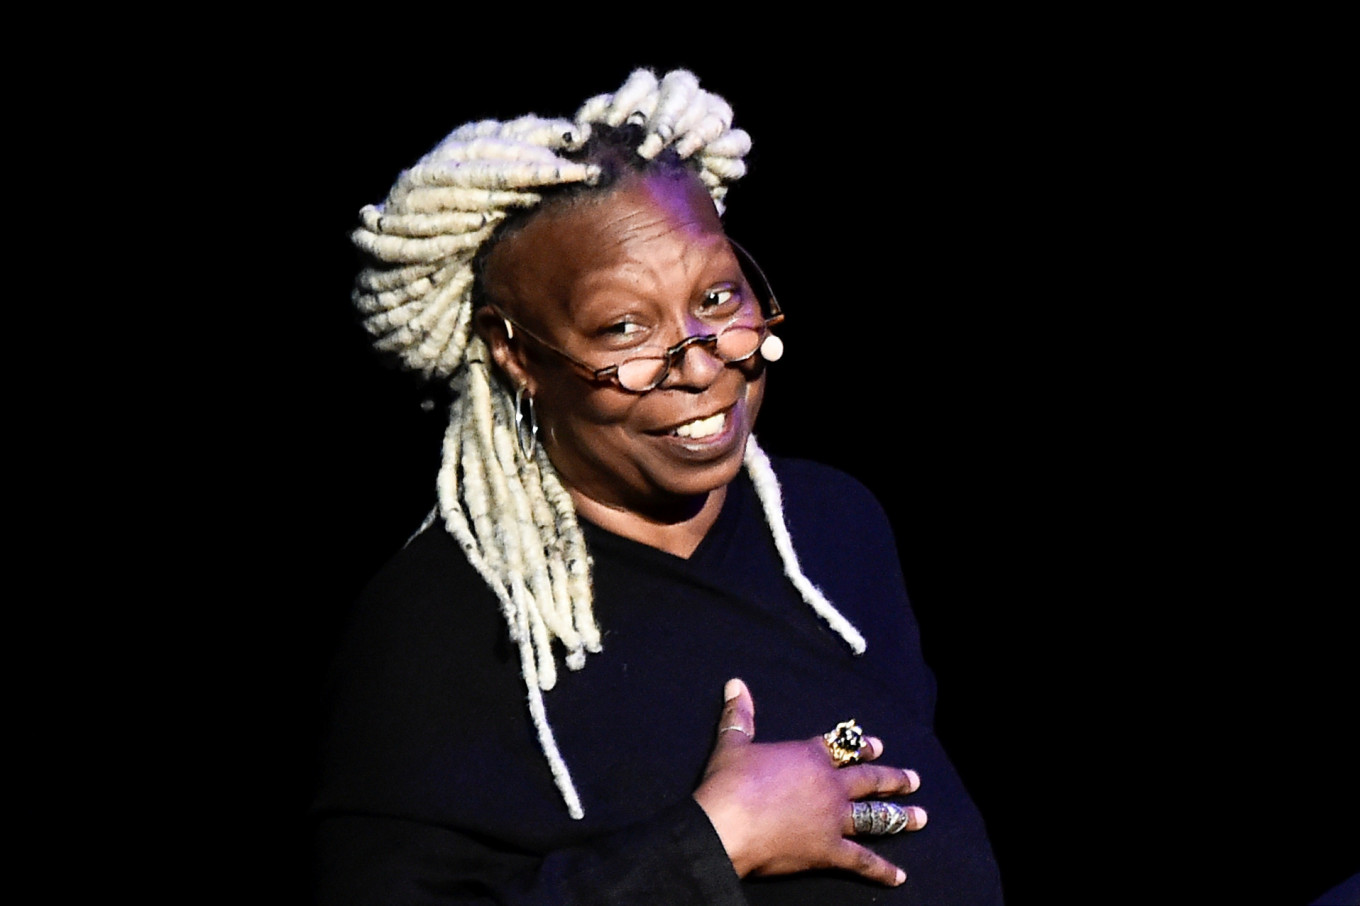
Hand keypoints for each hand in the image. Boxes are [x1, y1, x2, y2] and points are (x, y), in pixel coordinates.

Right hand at [692, 679, 926, 885]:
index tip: (878, 745)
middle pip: (868, 779)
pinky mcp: (830, 850)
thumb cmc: (730, 783)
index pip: (840, 748)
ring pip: (874, 816)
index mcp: (809, 756)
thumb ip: (739, 715)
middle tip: (914, 779)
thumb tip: (734, 683)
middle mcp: (829, 785)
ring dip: (900, 817)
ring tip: (922, 817)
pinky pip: (862, 861)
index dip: (861, 746)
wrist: (727, 826)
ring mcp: (833, 818)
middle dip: (893, 778)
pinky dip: (882, 870)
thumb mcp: (733, 744)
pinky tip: (900, 876)